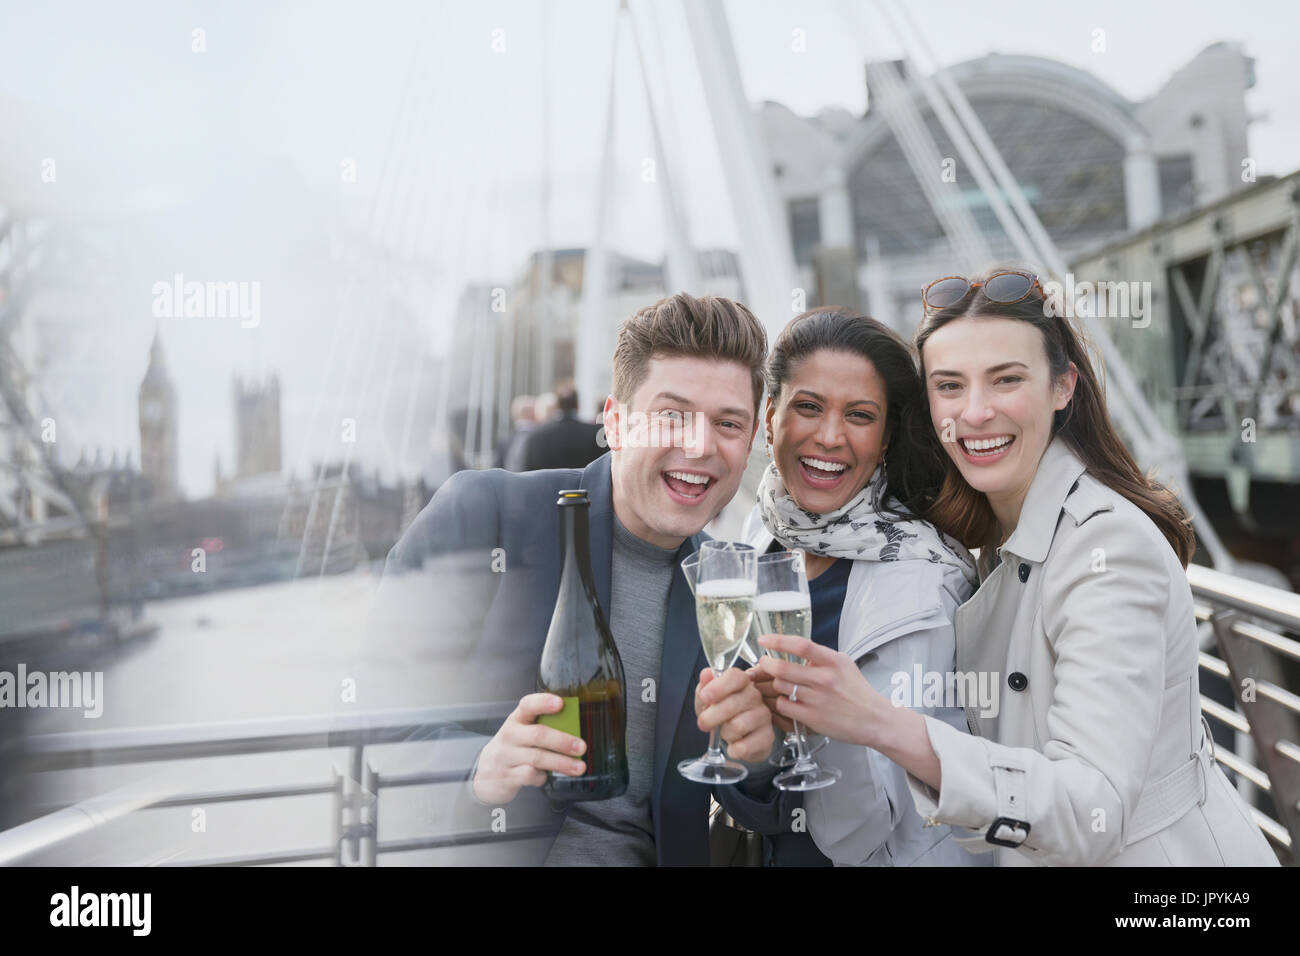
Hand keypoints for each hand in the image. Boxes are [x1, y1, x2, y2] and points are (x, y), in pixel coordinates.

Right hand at [471, 693, 587, 804]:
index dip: (544, 702)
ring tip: (578, 767)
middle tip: (581, 747)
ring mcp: (506, 756)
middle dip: (563, 741)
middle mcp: (509, 735)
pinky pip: (530, 775)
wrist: (485, 772)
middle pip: (538, 735)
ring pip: (537, 758)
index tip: (560, 703)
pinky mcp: (506, 776)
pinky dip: (542, 776)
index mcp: (516, 720)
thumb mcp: (522, 733)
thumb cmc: (512, 748)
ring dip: (562, 763)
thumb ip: (542, 729)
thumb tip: (573, 731)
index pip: (527, 705)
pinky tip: (546, 775)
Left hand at [694, 667, 775, 762]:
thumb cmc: (724, 714)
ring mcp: (763, 716)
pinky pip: (744, 746)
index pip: (735, 677)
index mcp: (741, 682)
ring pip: (737, 726)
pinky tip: (734, 745)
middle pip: (732, 704)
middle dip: (711, 717)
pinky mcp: (767, 736)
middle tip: (703, 723)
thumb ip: (704, 687)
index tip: (704, 697)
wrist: (741, 738)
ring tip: (725, 732)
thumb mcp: (708, 699)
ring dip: (724, 733)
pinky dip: (733, 749)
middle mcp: (755, 696)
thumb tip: (706, 674)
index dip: (718, 687)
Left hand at [754, 634, 888, 747]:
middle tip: (764, 663)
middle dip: (767, 664)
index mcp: (834, 662)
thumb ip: (821, 657)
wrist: (875, 720)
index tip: (764, 640)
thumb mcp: (844, 665)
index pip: (801, 646)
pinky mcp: (813, 718)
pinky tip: (785, 700)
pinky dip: (779, 702)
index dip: (778, 641)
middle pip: (782, 668)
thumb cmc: (857, 692)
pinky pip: (783, 706)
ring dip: (774, 684)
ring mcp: (818, 700)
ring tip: (777, 683)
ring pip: (780, 686)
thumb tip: (794, 650)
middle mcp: (825, 680)